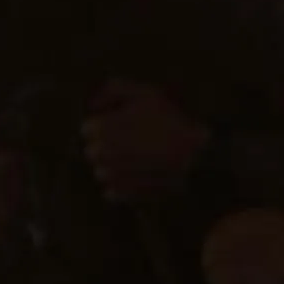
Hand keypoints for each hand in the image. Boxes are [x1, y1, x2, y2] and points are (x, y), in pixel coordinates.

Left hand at [80, 80, 208, 204]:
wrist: (197, 155)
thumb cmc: (171, 121)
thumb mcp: (145, 94)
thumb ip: (115, 90)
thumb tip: (93, 104)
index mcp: (101, 127)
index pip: (87, 129)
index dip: (106, 126)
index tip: (123, 126)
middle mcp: (100, 153)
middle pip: (92, 151)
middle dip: (107, 147)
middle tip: (132, 144)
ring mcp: (109, 175)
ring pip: (101, 171)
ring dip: (114, 167)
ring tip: (140, 160)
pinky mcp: (120, 193)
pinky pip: (111, 191)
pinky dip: (123, 185)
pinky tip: (141, 176)